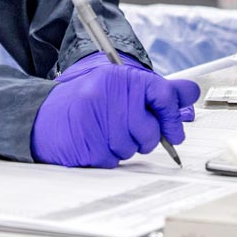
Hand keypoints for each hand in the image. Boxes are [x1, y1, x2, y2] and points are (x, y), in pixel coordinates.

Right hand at [30, 53, 199, 167]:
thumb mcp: (122, 87)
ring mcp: (96, 118)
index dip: (172, 117)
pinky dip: (108, 157)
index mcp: (120, 76)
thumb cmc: (88, 101)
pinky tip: (95, 142)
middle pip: (150, 130)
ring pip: (133, 148)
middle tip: (128, 129)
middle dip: (145, 138)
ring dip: (124, 147)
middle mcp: (108, 93)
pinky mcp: (88, 143)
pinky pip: (115, 161)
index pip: (161, 94)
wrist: (44, 115)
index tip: (174, 131)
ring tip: (106, 132)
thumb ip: (159, 91)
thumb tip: (191, 91)